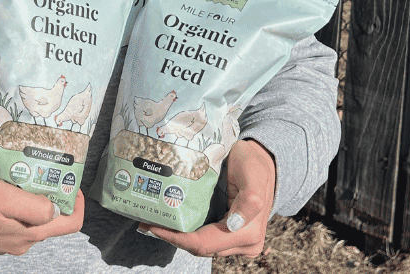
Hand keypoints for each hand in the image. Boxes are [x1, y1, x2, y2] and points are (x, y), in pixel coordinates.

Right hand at [0, 173, 84, 254]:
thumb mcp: (5, 198)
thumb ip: (35, 207)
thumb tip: (57, 209)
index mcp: (29, 235)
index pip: (69, 224)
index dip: (77, 202)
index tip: (70, 180)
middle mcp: (20, 242)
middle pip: (50, 219)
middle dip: (54, 195)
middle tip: (45, 169)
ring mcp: (5, 240)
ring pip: (31, 217)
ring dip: (34, 196)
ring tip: (27, 171)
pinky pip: (14, 218)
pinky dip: (17, 201)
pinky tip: (7, 184)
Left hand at [138, 139, 275, 257]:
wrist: (264, 162)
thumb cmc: (255, 166)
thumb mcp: (253, 176)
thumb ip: (250, 200)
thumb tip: (233, 225)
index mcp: (247, 233)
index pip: (205, 244)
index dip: (177, 239)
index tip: (154, 227)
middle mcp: (242, 242)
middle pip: (199, 247)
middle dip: (171, 237)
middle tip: (145, 222)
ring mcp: (234, 240)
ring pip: (200, 244)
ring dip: (176, 235)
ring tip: (151, 220)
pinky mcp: (228, 232)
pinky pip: (203, 236)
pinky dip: (185, 231)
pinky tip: (167, 219)